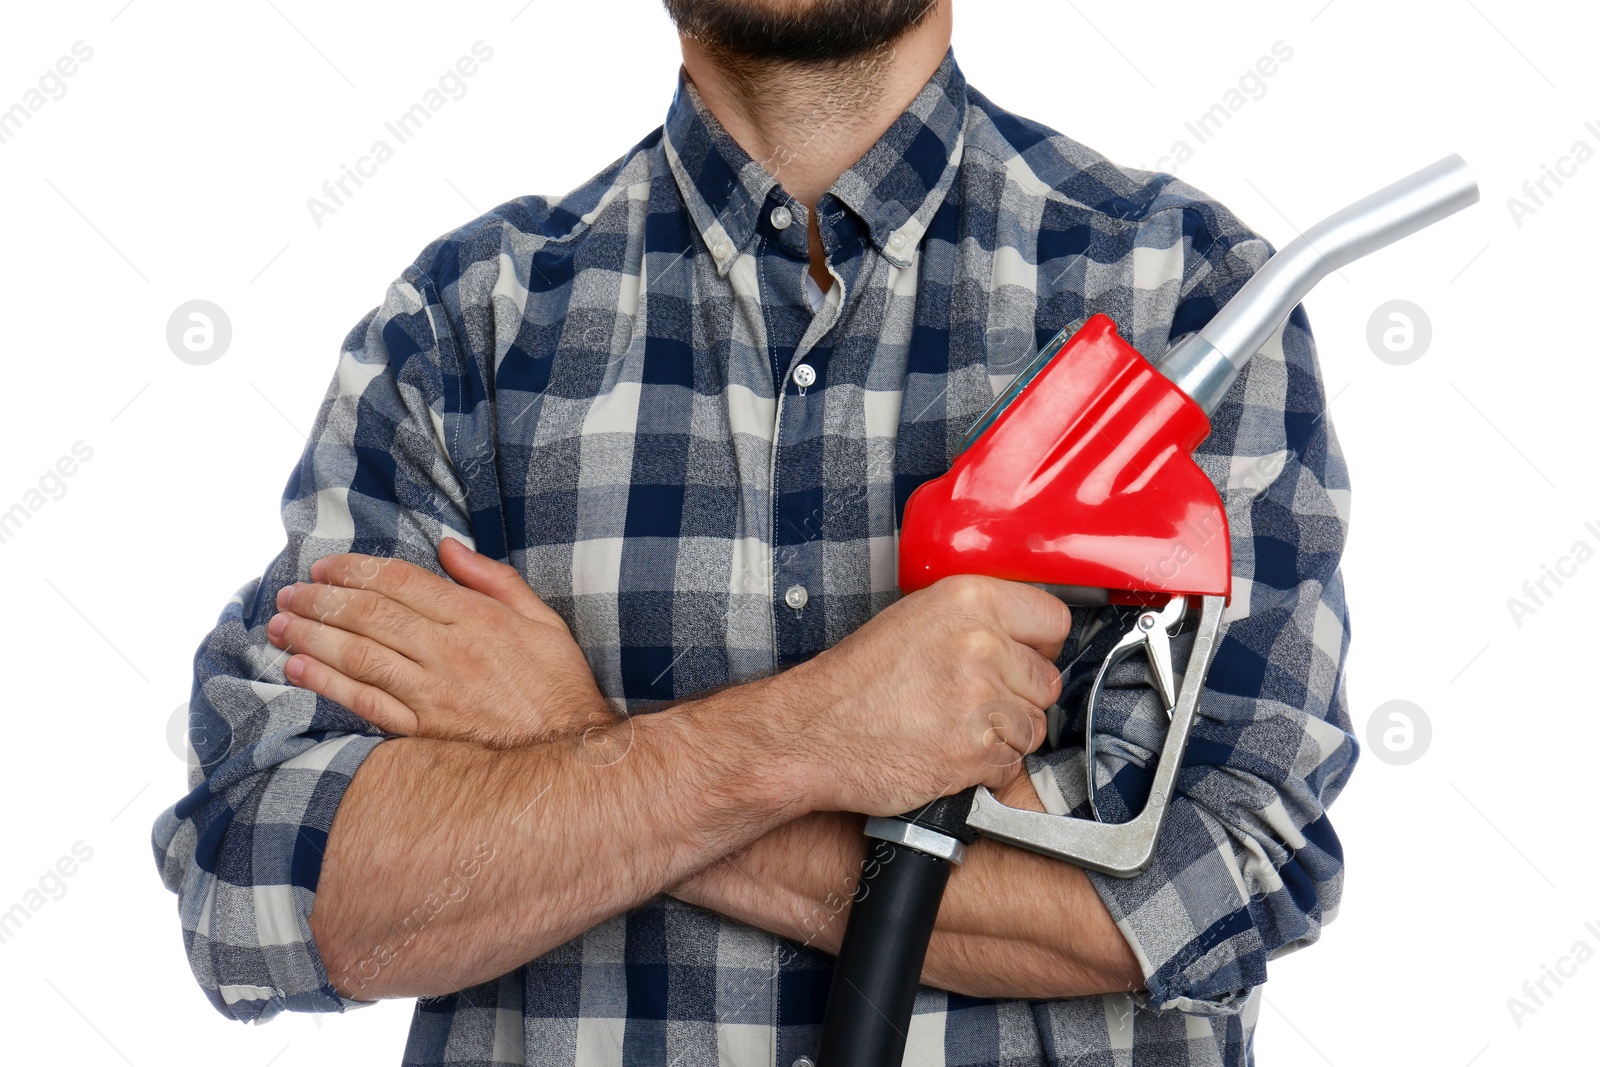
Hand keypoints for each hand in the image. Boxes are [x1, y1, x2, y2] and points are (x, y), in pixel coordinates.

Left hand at [266, 537, 614, 747]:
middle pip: (370, 614)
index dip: (356, 569)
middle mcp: (449, 651)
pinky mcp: (422, 730)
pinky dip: (326, 682)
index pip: (402, 582)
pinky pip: (364, 701)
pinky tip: (299, 667)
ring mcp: (433, 693)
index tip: (324, 566)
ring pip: (358, 654)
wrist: (573, 755)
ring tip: (278, 624)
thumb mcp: (543, 621)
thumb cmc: (559, 686)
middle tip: (289, 592)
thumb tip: (448, 548)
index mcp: (477, 618)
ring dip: (311, 635)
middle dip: (321, 599)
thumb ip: (494, 580)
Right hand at [779, 574, 1068, 816]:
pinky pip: (1011, 765)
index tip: (1020, 660)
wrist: (811, 733)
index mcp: (968, 600)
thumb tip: (1026, 640)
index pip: (1053, 621)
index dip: (1037, 647)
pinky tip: (948, 753)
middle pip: (1047, 681)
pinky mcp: (975, 751)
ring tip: (956, 730)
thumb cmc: (856, 681)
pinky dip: (986, 768)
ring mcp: (980, 699)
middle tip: (973, 703)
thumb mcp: (914, 619)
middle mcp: (980, 643)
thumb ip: (975, 621)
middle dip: (1018, 698)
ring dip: (1004, 737)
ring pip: (1034, 728)